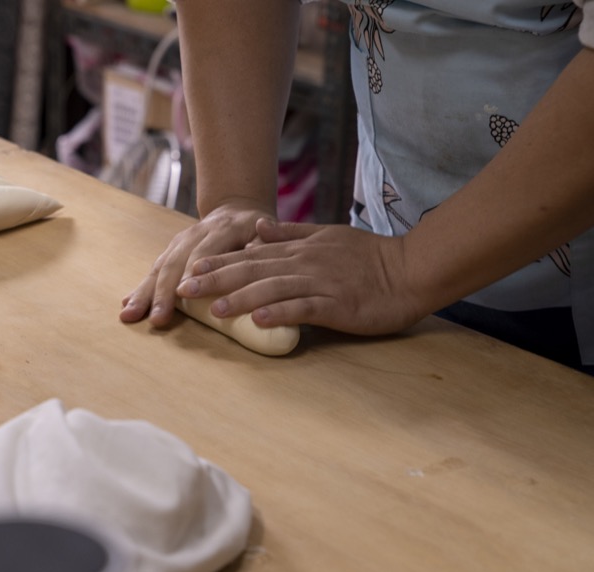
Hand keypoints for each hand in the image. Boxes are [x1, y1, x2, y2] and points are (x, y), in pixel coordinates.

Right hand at [120, 197, 274, 326]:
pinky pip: (153, 271)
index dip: (193, 272)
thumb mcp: (268, 232)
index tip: (184, 294)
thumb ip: (263, 242)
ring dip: (144, 294)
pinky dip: (140, 289)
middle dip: (163, 293)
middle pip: (174, 264)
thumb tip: (254, 254)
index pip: (205, 252)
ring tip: (130, 315)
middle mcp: (195, 235)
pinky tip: (126, 305)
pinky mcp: (170, 252)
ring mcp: (178, 243)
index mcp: (221, 229)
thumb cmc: (257, 229)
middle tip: (157, 319)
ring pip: (158, 269)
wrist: (236, 209)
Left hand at [175, 219, 429, 335]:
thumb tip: (258, 226)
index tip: (190, 267)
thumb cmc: (369, 257)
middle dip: (216, 279)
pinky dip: (280, 313)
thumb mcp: (327, 236)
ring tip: (213, 309)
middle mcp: (305, 263)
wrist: (412, 269)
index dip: (219, 261)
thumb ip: (291, 232)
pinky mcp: (338, 305)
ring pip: (273, 288)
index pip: (251, 254)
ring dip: (241, 298)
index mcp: (300, 249)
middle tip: (184, 288)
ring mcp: (321, 283)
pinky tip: (258, 320)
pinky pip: (304, 309)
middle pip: (253, 269)